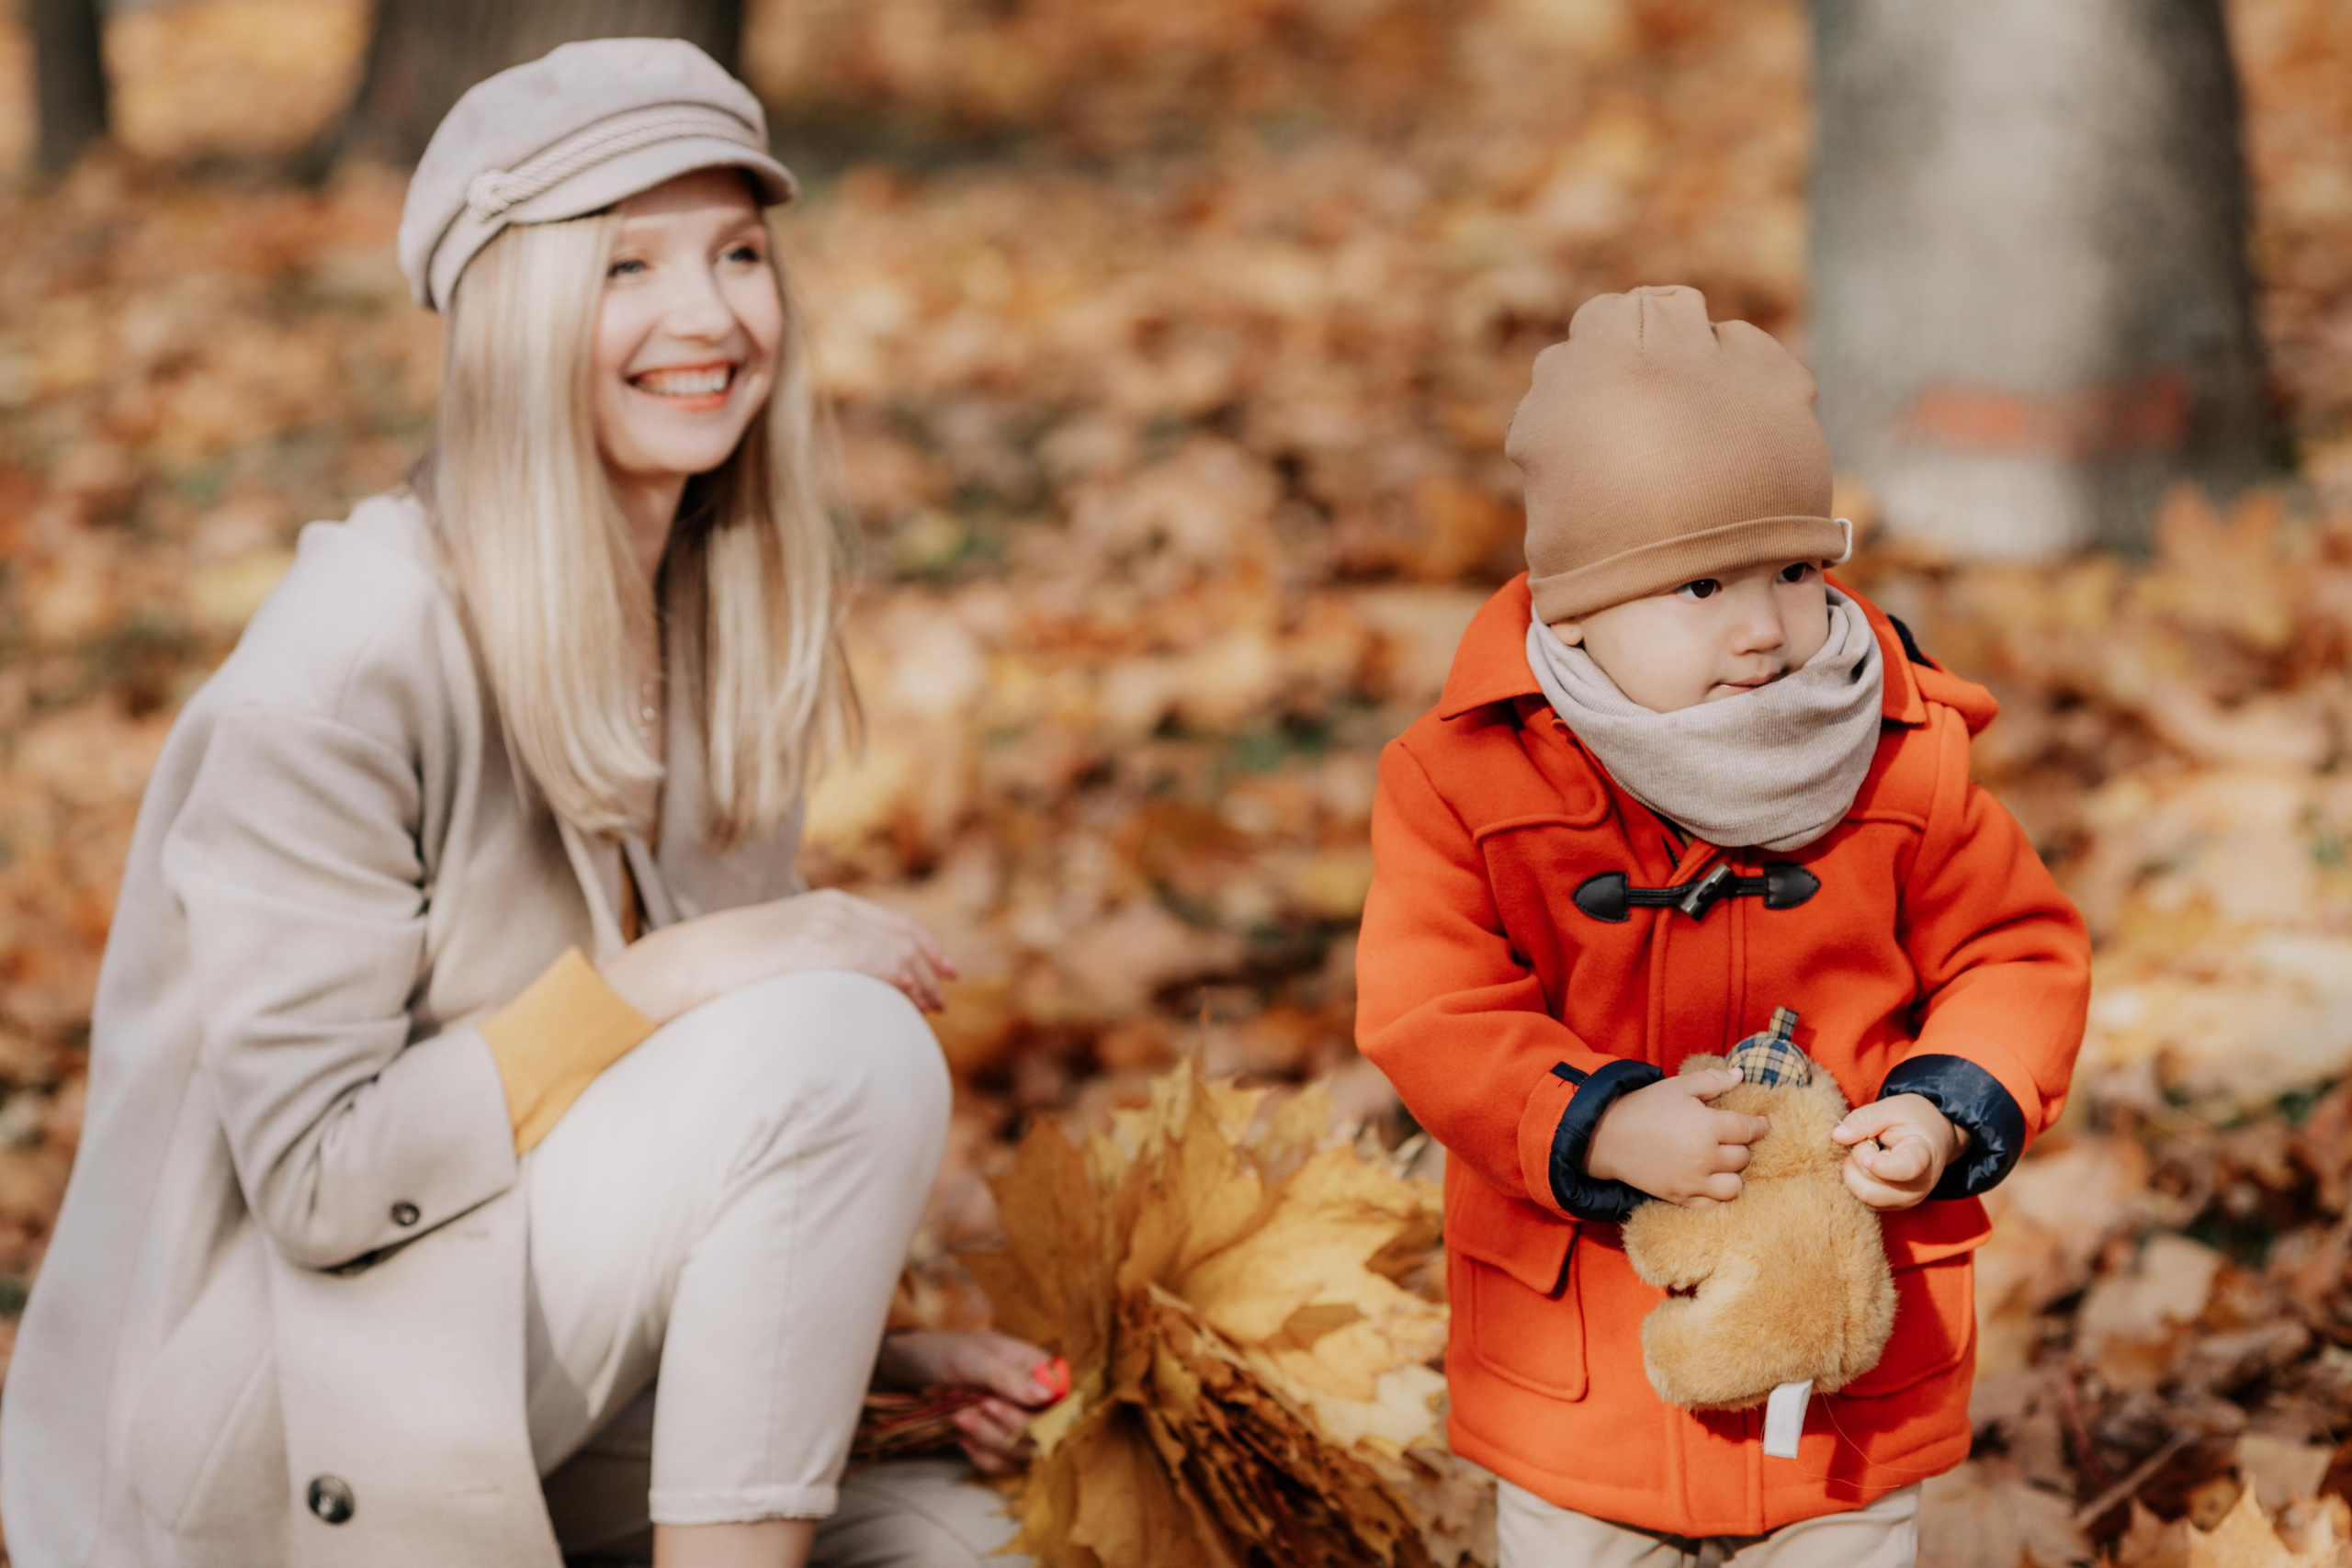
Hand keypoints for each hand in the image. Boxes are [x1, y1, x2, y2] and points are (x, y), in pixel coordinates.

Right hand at [601, 888, 956, 1026]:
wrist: (693, 959)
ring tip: (932, 1007)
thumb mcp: (785, 950)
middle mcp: (834, 909)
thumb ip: (818, 958)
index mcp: (828, 905)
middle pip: (902, 935)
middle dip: (930, 966)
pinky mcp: (818, 948)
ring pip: (894, 950)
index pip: (893, 922)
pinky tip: (910, 994)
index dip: (925, 946)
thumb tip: (839, 987)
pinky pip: (873, 960)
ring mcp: (826, 927)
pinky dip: (899, 976)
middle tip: (944, 997)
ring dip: (919, 979)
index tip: (945, 971)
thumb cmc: (732, 964)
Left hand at [874, 1330, 1067, 1476]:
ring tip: (959, 1418)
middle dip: (1006, 1426)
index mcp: (1038, 1367)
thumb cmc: (942, 1353)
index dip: (1038, 1412)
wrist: (908, 1373)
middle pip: (1044, 1431)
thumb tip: (1048, 1394)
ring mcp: (1017, 1423)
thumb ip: (1009, 1377)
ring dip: (990, 1441)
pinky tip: (962, 1438)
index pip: (1061, 1401)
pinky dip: (982, 1456)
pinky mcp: (998, 1444)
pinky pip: (1004, 1465)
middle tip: (974, 1407)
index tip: (994, 1404)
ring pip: (1024, 1452)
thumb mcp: (972, 1359)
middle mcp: (1034, 1398)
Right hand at [1584, 1068, 1770, 1208]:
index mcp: (1708, 1126)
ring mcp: (1693, 1181)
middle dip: (1740, 1147)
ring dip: (1733, 1174)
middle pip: (1743, 1158)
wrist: (1608, 1136)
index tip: (1762, 1124)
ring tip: (1721, 1163)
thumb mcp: (1679, 1086)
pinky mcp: (1680, 1197)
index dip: (1760, 1126)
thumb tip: (1741, 1074)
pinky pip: (1712, 1205)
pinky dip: (1716, 1196)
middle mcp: (1706, 1157)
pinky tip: (1709, 1181)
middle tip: (1729, 1139)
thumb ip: (1713, 1080)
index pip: (1749, 1130)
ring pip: (1734, 1186)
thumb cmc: (1645, 1106)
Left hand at [1833, 1094, 1965, 1210]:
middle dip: (1857, 1159)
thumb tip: (1837, 1136)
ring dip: (1853, 1171)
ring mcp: (1905, 1200)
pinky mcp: (1892, 1206)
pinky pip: (1862, 1200)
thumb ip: (1865, 1120)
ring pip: (1864, 1196)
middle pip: (1873, 1187)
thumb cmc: (1914, 1120)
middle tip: (1865, 1139)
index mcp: (1923, 1157)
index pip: (1906, 1169)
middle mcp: (1918, 1186)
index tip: (1867, 1158)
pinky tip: (1864, 1164)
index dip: (1882, 1167)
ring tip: (1865, 1151)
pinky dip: (1855, 1181)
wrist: (1934, 1137)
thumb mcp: (1892, 1109)